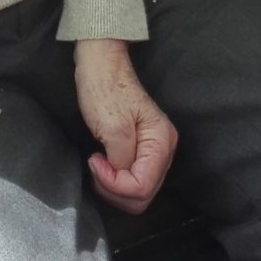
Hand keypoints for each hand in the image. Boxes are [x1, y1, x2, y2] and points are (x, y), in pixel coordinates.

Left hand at [74, 39, 176, 215]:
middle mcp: (164, 149)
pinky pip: (133, 180)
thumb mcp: (112, 128)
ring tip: (99, 163)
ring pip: (138, 192)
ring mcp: (154, 151)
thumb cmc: (105, 90)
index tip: (96, 161)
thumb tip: (122, 179)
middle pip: (143, 195)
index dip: (115, 184)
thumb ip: (121, 161)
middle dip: (115, 189)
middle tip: (97, 165)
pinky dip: (115, 180)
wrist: (101, 65)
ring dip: (114, 186)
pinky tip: (104, 163)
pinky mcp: (142, 151)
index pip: (143, 187)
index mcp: (162, 142)